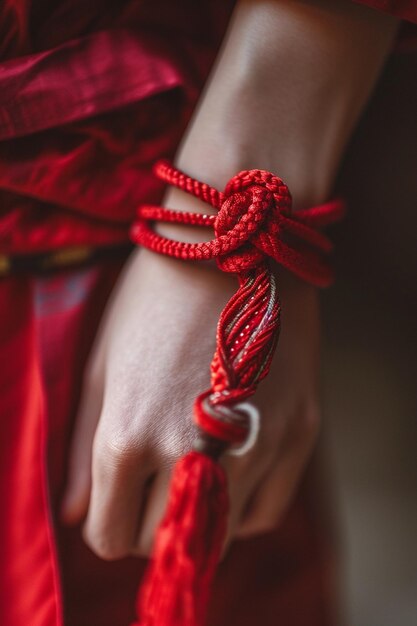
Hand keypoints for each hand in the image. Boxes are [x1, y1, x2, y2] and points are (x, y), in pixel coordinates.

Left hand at [60, 244, 321, 559]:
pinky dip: (242, 506)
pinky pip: (264, 512)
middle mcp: (189, 453)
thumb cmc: (155, 299)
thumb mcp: (103, 365)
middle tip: (154, 479)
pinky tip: (231, 470)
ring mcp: (252, 445)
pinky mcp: (298, 433)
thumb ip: (83, 448)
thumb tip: (75, 514)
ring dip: (197, 516)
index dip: (107, 521)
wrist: (235, 244)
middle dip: (148, 521)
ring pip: (217, 537)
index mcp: (128, 433)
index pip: (108, 534)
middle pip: (161, 542)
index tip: (117, 498)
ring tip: (193, 467)